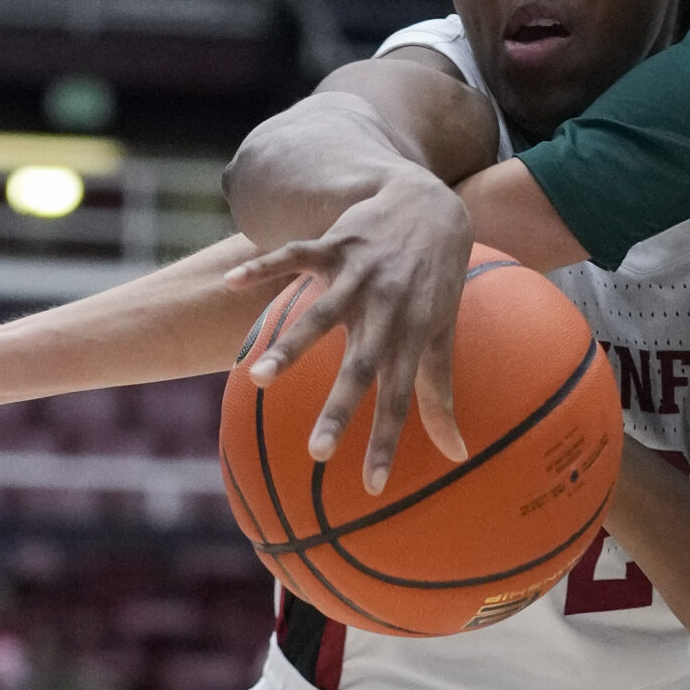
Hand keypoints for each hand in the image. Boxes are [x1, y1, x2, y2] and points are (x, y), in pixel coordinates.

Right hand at [226, 168, 471, 491]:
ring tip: (258, 379)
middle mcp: (388, 308)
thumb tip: (458, 455)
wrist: (430, 204)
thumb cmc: (434, 281)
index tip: (373, 485)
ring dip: (292, 346)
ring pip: (323, 314)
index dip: (389, 441)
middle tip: (317, 452)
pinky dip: (265, 266)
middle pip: (362, 366)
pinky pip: (297, 254)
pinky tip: (231, 281)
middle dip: (341, 409)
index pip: (402, 399)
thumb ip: (440, 394)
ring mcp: (360, 274)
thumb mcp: (441, 333)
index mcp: (412, 336)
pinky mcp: (337, 243)